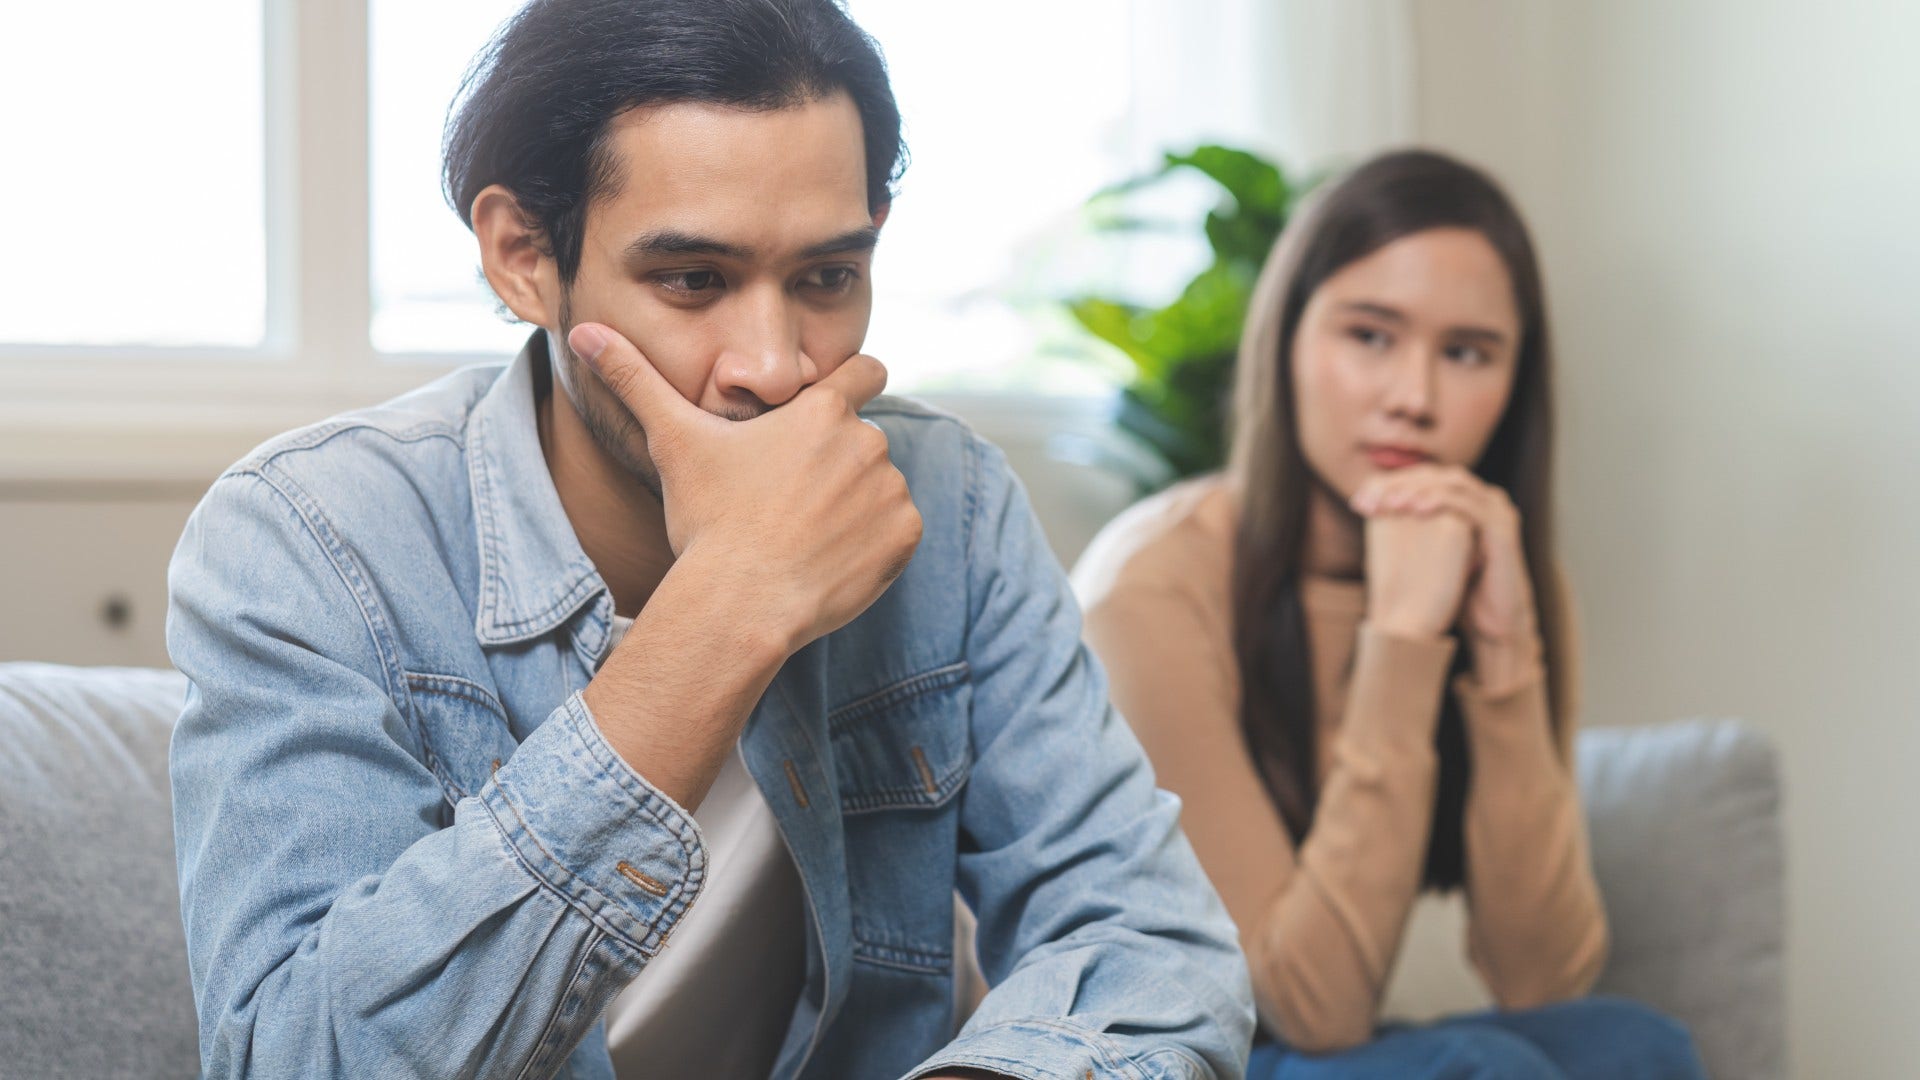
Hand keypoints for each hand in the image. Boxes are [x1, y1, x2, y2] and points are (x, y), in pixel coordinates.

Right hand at [570, 322, 922, 654]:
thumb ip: (634, 380)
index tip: (840, 404)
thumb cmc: (707, 522)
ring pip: (879, 488)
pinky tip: (829, 560)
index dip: (856, 383)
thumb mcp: (673, 443)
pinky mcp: (903, 537)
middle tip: (789, 503)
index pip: (865, 371)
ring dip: (854, 506)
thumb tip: (582, 332)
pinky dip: (873, 544)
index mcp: (821, 411)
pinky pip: (897, 531)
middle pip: (861, 442)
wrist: (740, 604)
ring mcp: (890, 491)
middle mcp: (866, 442)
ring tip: (804, 535)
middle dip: (834, 466)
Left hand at [1352, 465, 1540, 688]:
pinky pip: (1469, 503)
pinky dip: (1440, 501)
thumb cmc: (1457, 587)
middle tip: (1371, 494)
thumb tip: (1365, 505)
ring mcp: (1496, 510)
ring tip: (1391, 501)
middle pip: (1437, 473)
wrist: (1491, 620)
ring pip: (1454, 482)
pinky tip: (1416, 510)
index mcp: (1465, 501)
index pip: (1423, 477)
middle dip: (1401, 482)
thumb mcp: (1426, 551)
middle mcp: (1483, 498)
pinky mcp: (1502, 527)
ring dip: (1419, 488)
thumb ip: (1406, 524)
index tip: (1358, 501)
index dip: (1389, 484)